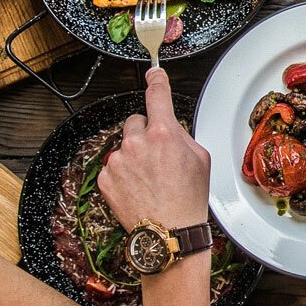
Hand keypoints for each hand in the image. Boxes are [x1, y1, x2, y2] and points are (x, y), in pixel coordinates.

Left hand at [98, 68, 210, 231]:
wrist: (169, 232)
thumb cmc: (188, 198)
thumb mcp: (200, 159)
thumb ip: (182, 135)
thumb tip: (171, 128)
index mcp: (163, 134)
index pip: (157, 95)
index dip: (156, 80)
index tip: (154, 73)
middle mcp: (136, 143)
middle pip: (137, 121)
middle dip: (146, 132)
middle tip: (158, 155)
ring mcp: (118, 160)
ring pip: (125, 145)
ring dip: (134, 154)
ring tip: (149, 178)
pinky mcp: (105, 177)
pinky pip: (114, 165)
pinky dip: (124, 172)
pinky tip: (138, 187)